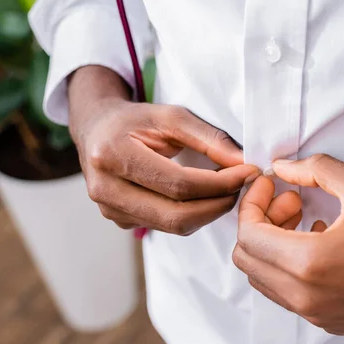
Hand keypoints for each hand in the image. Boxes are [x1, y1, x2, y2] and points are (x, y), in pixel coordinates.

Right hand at [69, 66, 258, 234]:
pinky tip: (202, 198)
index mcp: (113, 155)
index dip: (219, 183)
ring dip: (207, 212)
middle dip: (218, 204)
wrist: (96, 128)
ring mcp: (109, 210)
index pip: (179, 184)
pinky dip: (191, 215)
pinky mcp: (118, 220)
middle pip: (176, 215)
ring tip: (225, 191)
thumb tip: (243, 162)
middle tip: (241, 188)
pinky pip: (164, 227)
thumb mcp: (172, 116)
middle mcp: (105, 189)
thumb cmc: (134, 120)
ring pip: (173, 226)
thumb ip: (210, 139)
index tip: (248, 173)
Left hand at [233, 154, 343, 337]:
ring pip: (264, 278)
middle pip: (247, 259)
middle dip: (259, 222)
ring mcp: (315, 313)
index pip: (248, 234)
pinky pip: (288, 293)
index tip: (268, 186)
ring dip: (273, 245)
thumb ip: (316, 170)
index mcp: (310, 263)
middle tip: (289, 202)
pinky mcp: (328, 320)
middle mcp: (306, 296)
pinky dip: (289, 266)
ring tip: (305, 220)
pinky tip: (320, 243)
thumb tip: (283, 167)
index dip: (252, 202)